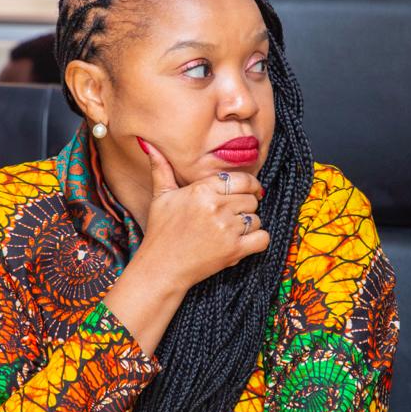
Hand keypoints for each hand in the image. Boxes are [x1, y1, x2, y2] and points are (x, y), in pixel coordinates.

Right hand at [137, 141, 270, 292]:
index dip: (249, 185)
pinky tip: (244, 241)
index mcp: (201, 190)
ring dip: (248, 224)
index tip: (248, 191)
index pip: (241, 179)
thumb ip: (161, 168)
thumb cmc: (161, 232)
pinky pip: (262, 238)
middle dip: (245, 206)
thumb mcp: (160, 196)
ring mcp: (226, 229)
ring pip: (257, 218)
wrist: (161, 267)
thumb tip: (148, 143)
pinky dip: (258, 240)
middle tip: (231, 215)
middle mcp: (216, 207)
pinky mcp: (234, 250)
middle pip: (251, 198)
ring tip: (230, 230)